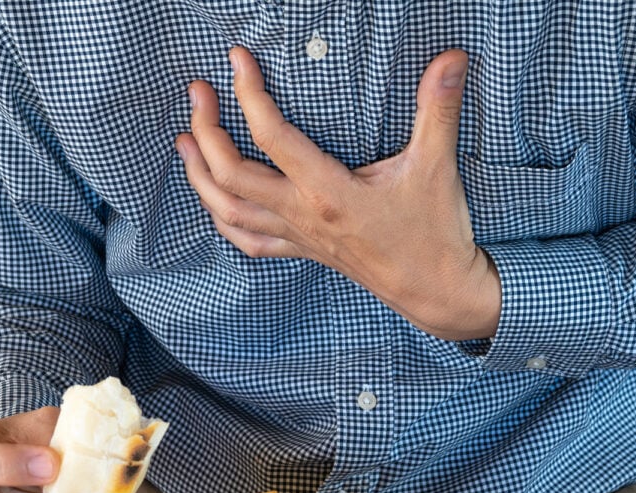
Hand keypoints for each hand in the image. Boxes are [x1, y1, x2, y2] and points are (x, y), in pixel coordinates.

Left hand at [177, 47, 500, 340]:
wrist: (436, 291)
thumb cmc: (434, 232)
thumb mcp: (436, 167)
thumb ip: (438, 109)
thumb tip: (451, 60)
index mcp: (328, 193)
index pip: (272, 137)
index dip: (249, 95)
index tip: (237, 61)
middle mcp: (303, 216)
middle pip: (231, 175)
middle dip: (205, 131)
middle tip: (198, 94)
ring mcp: (298, 237)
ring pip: (227, 212)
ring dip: (199, 177)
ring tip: (184, 143)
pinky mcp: (303, 251)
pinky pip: (248, 240)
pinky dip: (222, 219)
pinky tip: (212, 200)